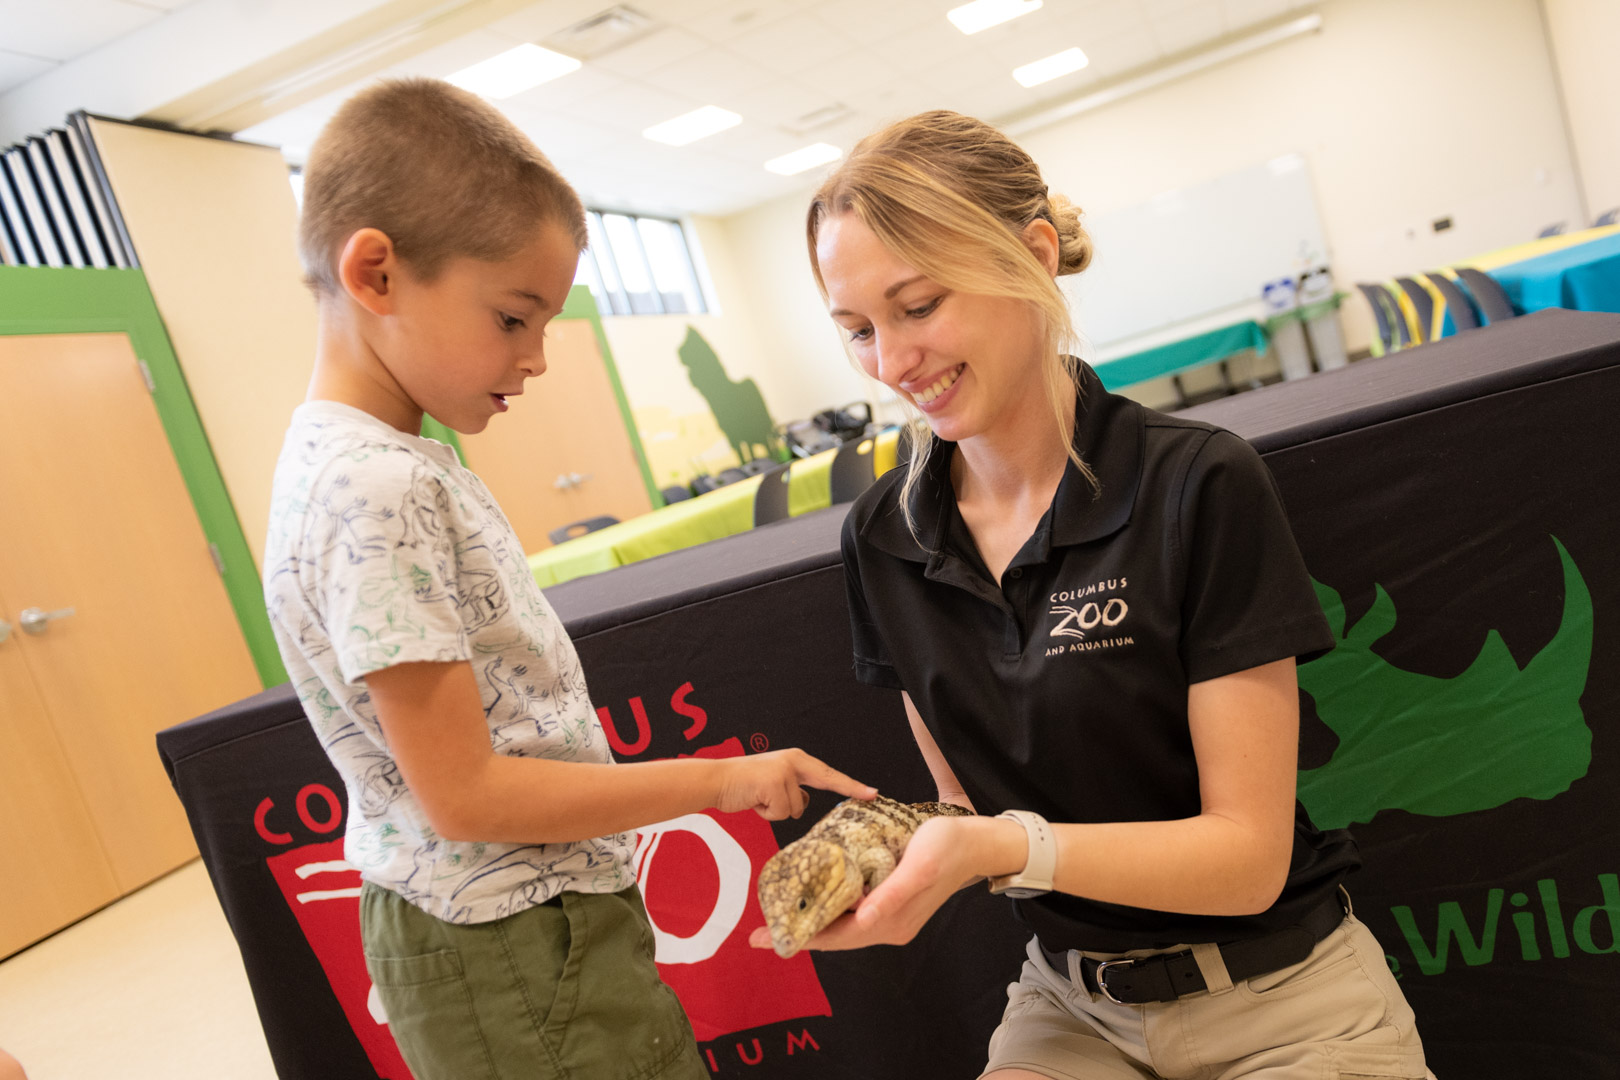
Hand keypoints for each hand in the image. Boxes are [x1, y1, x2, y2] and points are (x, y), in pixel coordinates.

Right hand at [714, 749, 875, 819]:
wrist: (716, 780)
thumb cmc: (744, 785)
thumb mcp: (774, 782)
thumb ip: (793, 789)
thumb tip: (804, 802)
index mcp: (796, 760)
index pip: (829, 775)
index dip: (852, 786)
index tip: (873, 794)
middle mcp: (794, 761)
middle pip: (820, 788)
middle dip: (836, 792)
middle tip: (864, 795)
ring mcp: (784, 771)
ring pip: (795, 809)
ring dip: (776, 811)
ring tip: (759, 798)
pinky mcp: (773, 783)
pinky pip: (780, 813)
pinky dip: (766, 814)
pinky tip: (754, 801)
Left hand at [749, 815, 979, 950]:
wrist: (977, 842)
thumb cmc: (948, 847)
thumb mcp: (919, 865)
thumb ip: (891, 895)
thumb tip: (862, 919)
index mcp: (891, 922)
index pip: (836, 937)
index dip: (801, 937)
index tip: (766, 938)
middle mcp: (888, 926)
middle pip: (834, 935)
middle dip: (798, 933)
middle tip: (760, 931)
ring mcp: (890, 917)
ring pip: (841, 925)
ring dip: (811, 922)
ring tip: (778, 914)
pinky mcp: (891, 903)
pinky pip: (852, 912)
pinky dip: (829, 909)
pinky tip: (813, 898)